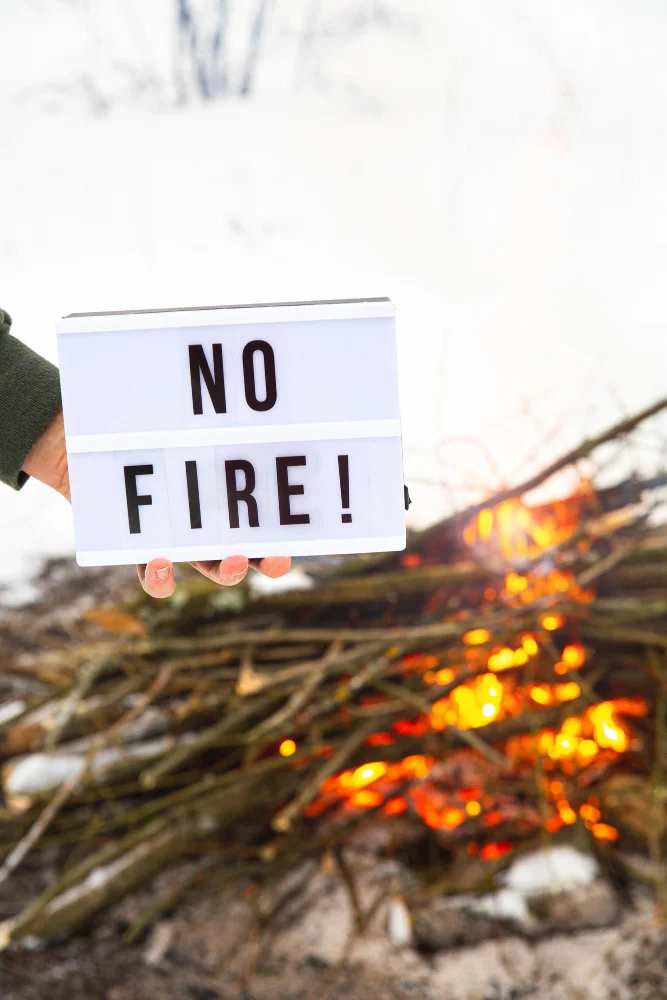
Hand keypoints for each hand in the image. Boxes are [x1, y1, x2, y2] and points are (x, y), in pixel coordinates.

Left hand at [23, 409, 290, 597]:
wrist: (78, 435)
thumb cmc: (134, 414)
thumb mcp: (171, 399)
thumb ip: (200, 390)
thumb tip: (229, 336)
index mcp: (227, 488)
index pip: (266, 516)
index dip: (286, 531)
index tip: (299, 534)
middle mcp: (208, 517)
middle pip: (251, 547)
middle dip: (266, 558)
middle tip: (275, 558)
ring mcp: (177, 534)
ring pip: (210, 566)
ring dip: (226, 571)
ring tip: (229, 562)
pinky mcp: (138, 545)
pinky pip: (152, 576)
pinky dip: (161, 578)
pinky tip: (162, 563)